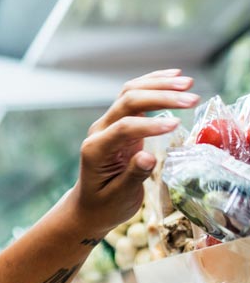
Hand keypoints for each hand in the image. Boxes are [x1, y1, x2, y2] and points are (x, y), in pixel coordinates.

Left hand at [67, 69, 198, 237]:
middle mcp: (99, 132)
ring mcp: (108, 125)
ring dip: (160, 85)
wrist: (90, 206)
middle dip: (160, 97)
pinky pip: (134, 96)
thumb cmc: (105, 206)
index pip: (123, 128)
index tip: (177, 125)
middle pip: (127, 101)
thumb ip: (133, 176)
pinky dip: (154, 84)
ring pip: (131, 92)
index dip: (150, 125)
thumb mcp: (119, 198)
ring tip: (189, 83)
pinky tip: (174, 76)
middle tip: (192, 100)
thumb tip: (149, 158)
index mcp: (95, 150)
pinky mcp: (120, 122)